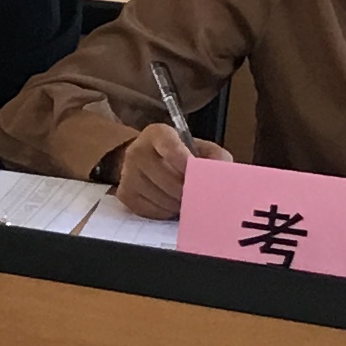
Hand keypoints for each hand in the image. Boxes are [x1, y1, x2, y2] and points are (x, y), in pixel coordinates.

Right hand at [109, 122, 229, 222]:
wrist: (148, 160)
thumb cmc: (180, 155)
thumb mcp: (200, 148)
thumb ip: (216, 157)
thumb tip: (221, 173)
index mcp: (157, 133)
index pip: (171, 149)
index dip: (187, 165)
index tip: (200, 178)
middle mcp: (137, 150)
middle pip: (166, 179)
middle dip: (187, 192)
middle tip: (200, 197)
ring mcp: (127, 173)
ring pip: (160, 197)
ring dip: (178, 204)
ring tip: (186, 200)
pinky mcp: (124, 193)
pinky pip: (150, 210)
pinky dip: (165, 212)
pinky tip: (171, 204)